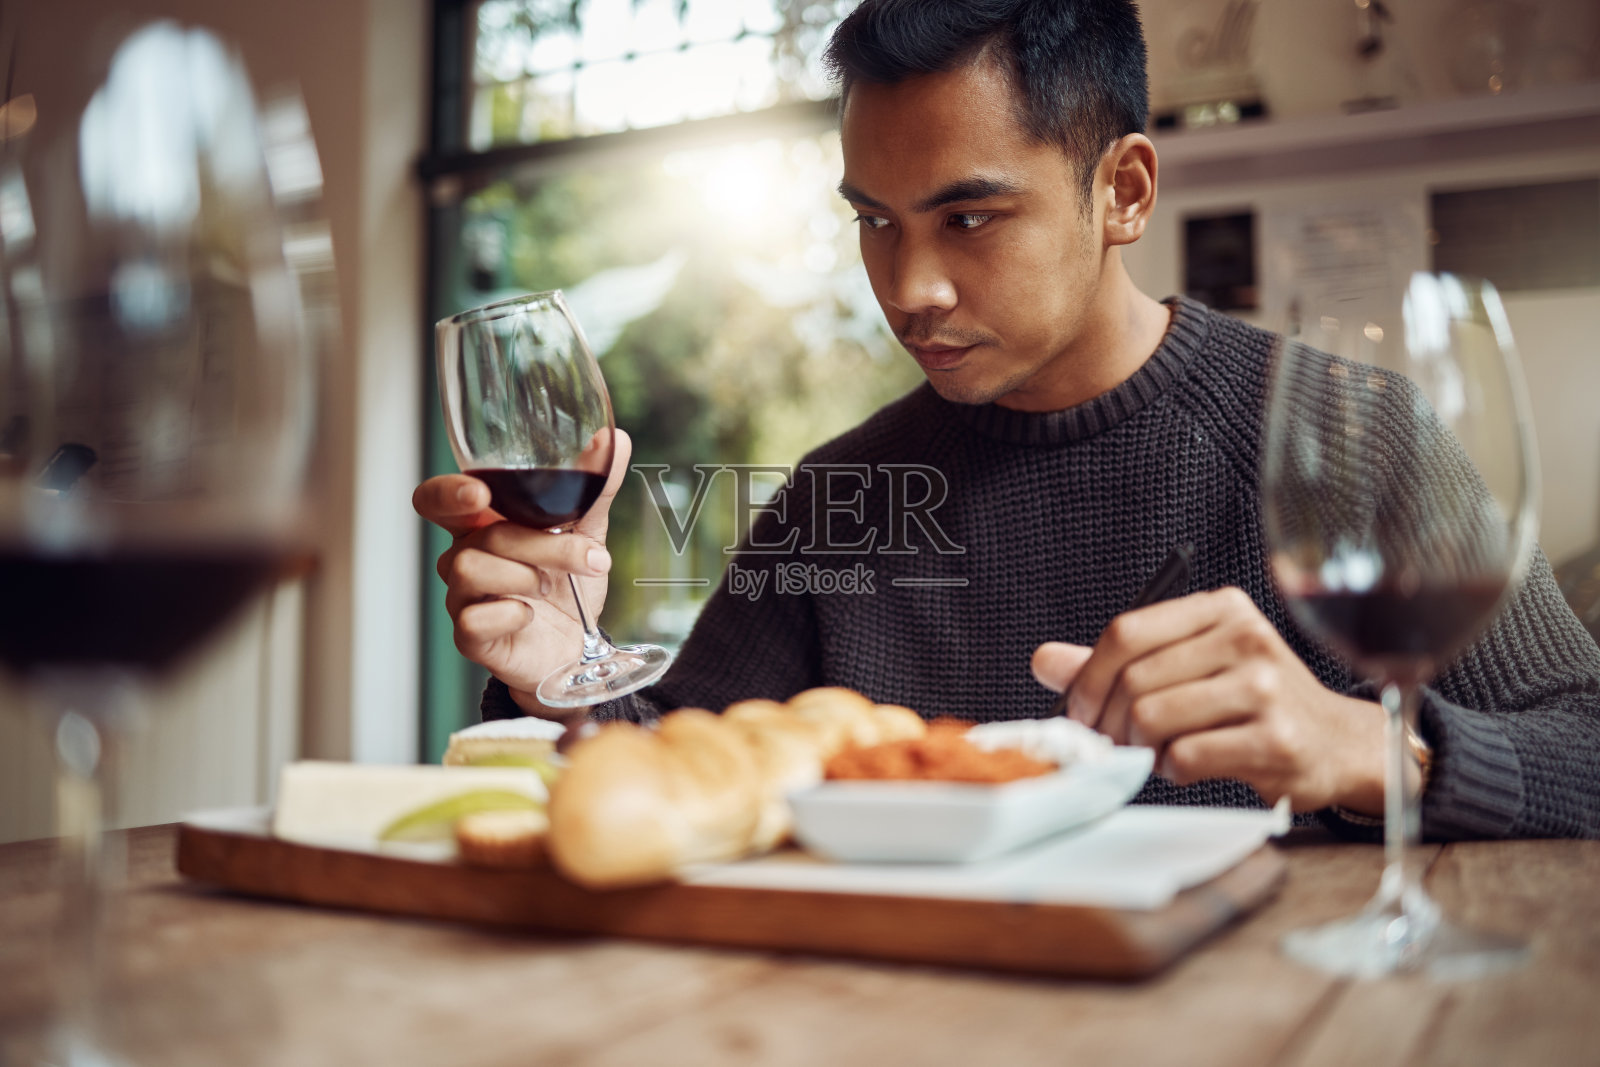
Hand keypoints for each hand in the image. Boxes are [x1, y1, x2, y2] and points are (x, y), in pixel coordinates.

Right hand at [412, 430, 633, 719]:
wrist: (579, 647)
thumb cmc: (568, 585)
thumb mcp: (587, 531)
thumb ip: (595, 488)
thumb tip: (614, 439)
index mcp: (481, 525)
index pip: (436, 499)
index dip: (447, 492)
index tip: (480, 493)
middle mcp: (463, 557)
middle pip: (478, 535)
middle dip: (537, 542)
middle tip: (585, 554)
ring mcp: (462, 598)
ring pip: (471, 570)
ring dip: (526, 575)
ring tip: (552, 587)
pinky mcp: (470, 637)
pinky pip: (473, 619)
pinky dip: (510, 613)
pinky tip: (530, 615)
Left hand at [1030, 587, 1385, 813]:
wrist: (1336, 743)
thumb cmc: (1254, 701)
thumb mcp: (1190, 665)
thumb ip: (1118, 662)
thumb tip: (1045, 661)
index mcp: (1221, 610)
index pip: (1127, 632)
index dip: (1088, 677)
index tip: (1082, 708)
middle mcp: (1245, 639)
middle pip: (1134, 680)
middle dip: (1111, 721)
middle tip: (1117, 742)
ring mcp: (1264, 688)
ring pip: (1154, 718)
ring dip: (1141, 747)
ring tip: (1159, 751)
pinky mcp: (1275, 740)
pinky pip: (1186, 757)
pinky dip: (1172, 771)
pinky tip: (1188, 766)